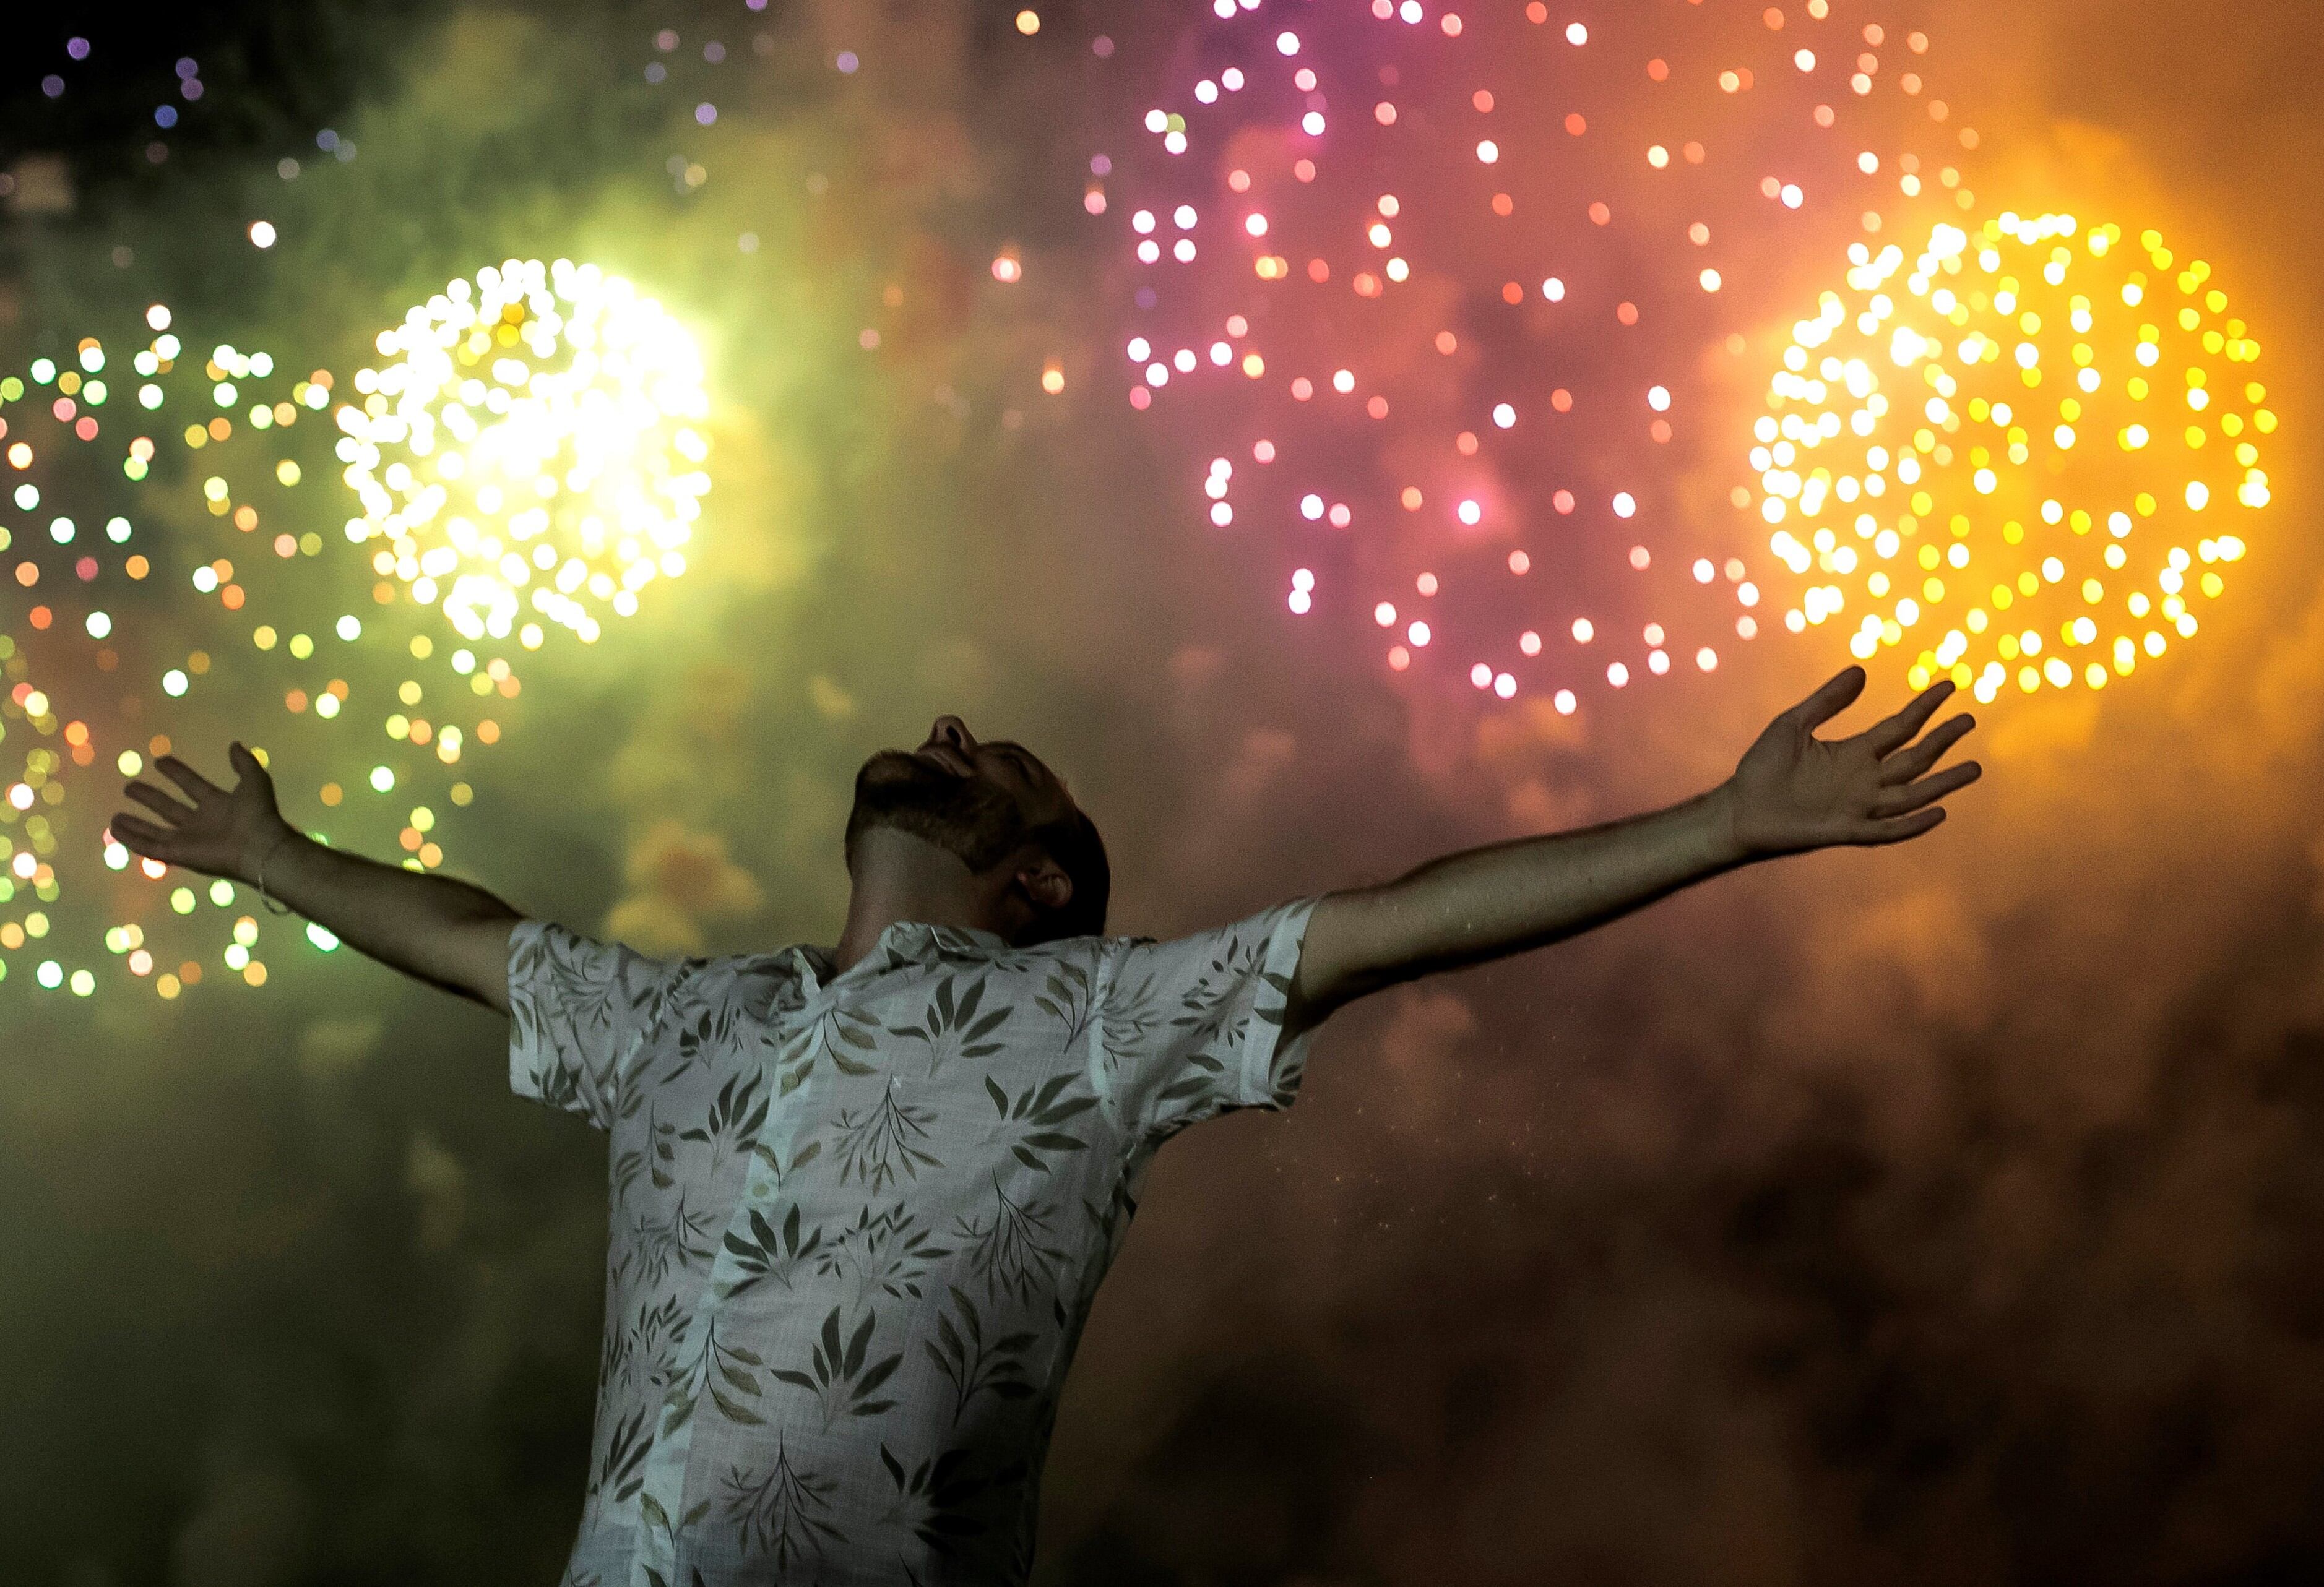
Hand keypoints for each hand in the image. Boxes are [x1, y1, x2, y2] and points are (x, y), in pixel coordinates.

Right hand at [111, 742, 294, 882]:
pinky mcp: (179, 854)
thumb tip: (235, 744)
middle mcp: (201, 823)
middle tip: (130, 786)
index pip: (192, 785)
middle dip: (150, 797)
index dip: (177, 773)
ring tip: (114, 817)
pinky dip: (132, 839)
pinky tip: (115, 829)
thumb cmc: (259, 814)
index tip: (160, 761)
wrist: (259, 846)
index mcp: (219, 804)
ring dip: (135, 824)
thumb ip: (244, 763)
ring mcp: (189, 840)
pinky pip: (150, 847)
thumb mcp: (255, 780)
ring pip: (155, 831)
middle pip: (169, 808)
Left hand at [1723, 667, 1981, 856]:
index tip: (1948, 685)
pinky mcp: (1845, 830)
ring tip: (1974, 768)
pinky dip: (1912, 824)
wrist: (1738, 809)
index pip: (1900, 728)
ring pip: (1911, 794)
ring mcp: (1858, 806)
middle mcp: (1864, 779)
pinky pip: (1887, 830)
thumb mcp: (1793, 724)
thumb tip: (1861, 671)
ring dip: (1942, 783)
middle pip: (1914, 759)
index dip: (1924, 707)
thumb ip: (1827, 701)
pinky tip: (1938, 813)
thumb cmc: (1762, 768)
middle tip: (1969, 719)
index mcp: (1854, 753)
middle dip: (1942, 740)